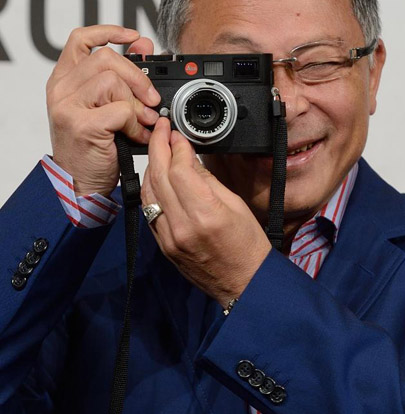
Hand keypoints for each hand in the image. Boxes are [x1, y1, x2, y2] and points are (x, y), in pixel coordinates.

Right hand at [46, 25, 160, 196]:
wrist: (80, 183)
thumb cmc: (92, 147)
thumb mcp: (104, 106)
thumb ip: (121, 76)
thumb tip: (143, 45)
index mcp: (65, 81)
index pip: (81, 40)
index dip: (109, 32)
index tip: (134, 38)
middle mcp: (62, 90)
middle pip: (106, 58)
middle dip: (137, 77)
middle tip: (150, 99)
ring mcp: (68, 106)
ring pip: (113, 82)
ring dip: (137, 103)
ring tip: (142, 122)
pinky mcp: (82, 125)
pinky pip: (121, 110)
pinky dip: (136, 124)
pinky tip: (136, 136)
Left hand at [141, 117, 271, 306]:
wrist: (244, 283)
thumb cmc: (247, 245)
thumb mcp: (236, 205)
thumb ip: (208, 180)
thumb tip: (189, 158)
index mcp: (205, 214)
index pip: (179, 170)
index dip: (176, 147)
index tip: (178, 134)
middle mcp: (181, 226)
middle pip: (159, 176)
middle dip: (158, 147)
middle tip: (161, 129)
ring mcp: (168, 238)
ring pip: (148, 192)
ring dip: (151, 166)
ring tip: (158, 148)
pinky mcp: (162, 246)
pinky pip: (149, 210)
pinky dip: (150, 188)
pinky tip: (156, 176)